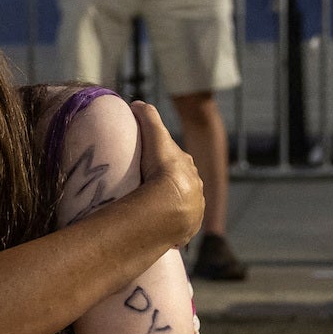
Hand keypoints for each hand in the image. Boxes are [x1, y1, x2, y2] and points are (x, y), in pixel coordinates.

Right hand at [131, 102, 203, 248]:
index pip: (177, 162)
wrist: (172, 202)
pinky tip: (160, 230)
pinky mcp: (189, 228)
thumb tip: (137, 103)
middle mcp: (196, 188)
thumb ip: (148, 117)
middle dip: (170, 187)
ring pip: (182, 206)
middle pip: (182, 185)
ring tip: (152, 214)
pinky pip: (180, 228)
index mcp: (189, 168)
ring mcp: (194, 210)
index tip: (152, 165)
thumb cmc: (163, 168)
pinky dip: (172, 228)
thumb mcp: (155, 137)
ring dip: (171, 209)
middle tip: (149, 191)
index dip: (166, 161)